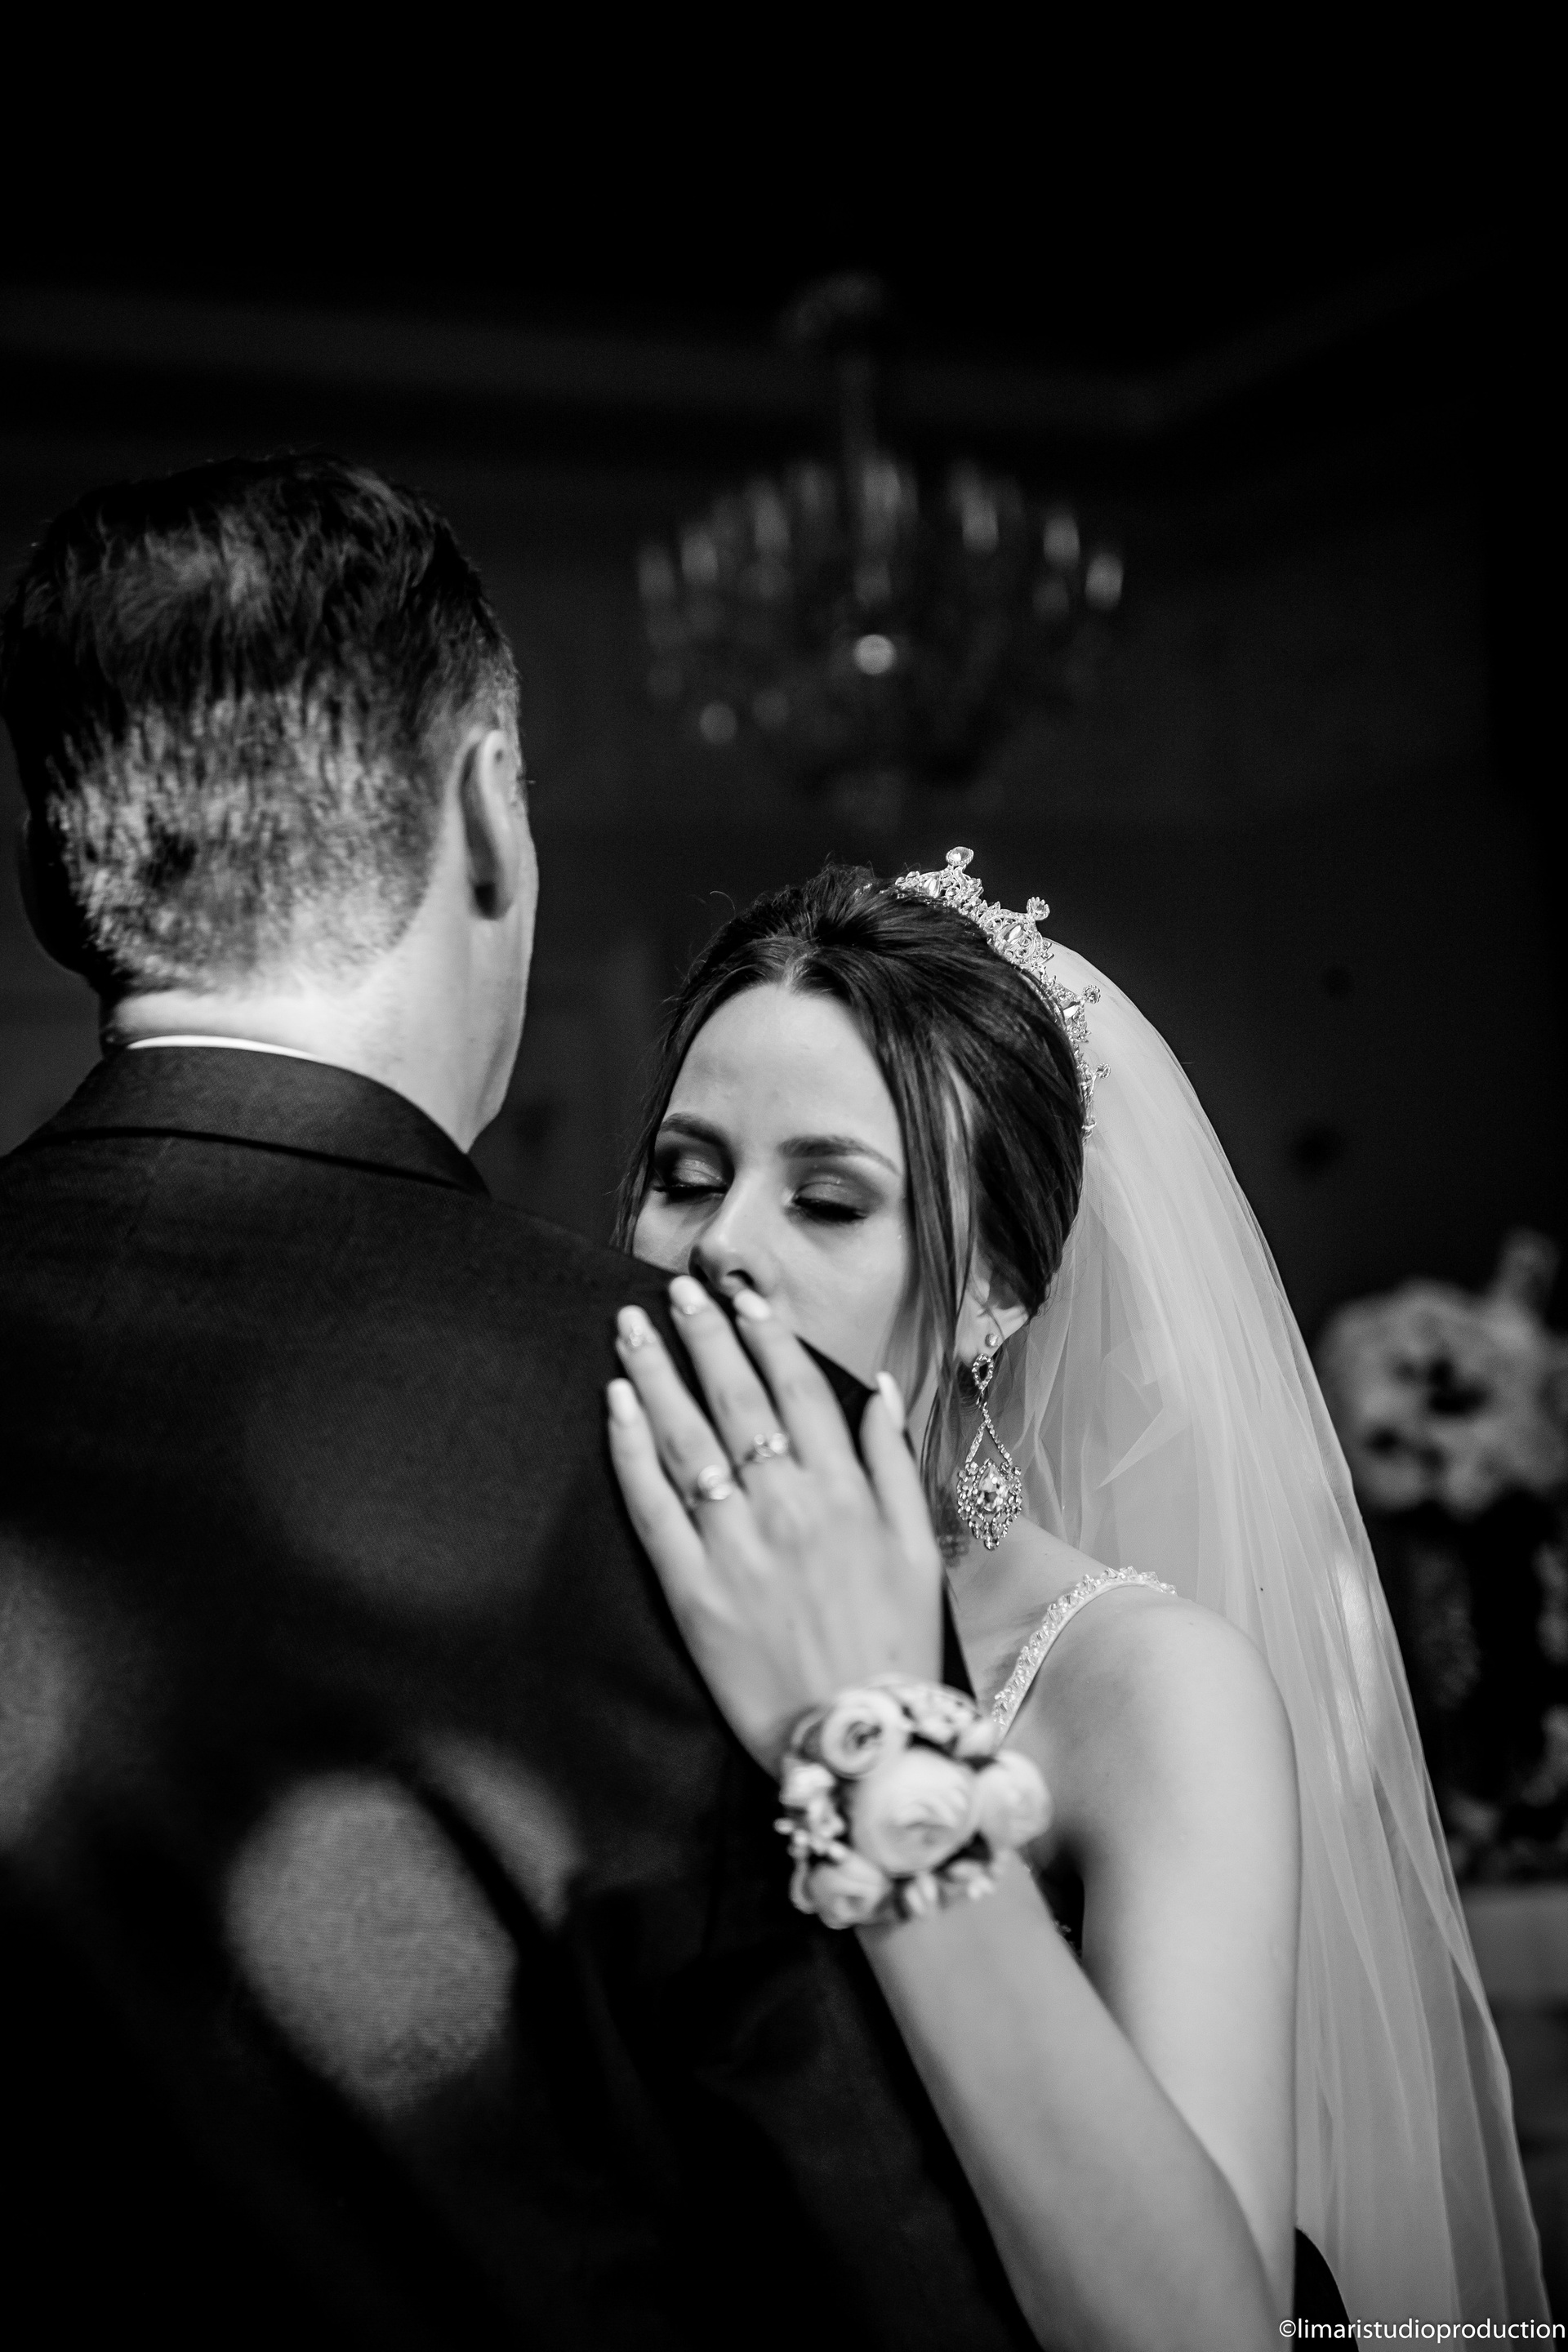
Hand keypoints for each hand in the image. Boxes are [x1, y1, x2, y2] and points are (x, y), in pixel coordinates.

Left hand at [606, 1276, 942, 1771]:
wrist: (863, 1743)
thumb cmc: (896, 1645)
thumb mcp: (919, 1550)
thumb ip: (894, 1465)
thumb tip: (880, 1390)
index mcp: (845, 1494)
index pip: (799, 1391)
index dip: (768, 1337)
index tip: (742, 1297)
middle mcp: (788, 1508)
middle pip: (735, 1401)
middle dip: (703, 1337)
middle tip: (676, 1290)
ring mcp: (736, 1549)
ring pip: (687, 1441)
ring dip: (657, 1375)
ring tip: (632, 1329)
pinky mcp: (692, 1592)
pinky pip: (652, 1508)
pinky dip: (631, 1452)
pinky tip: (614, 1407)